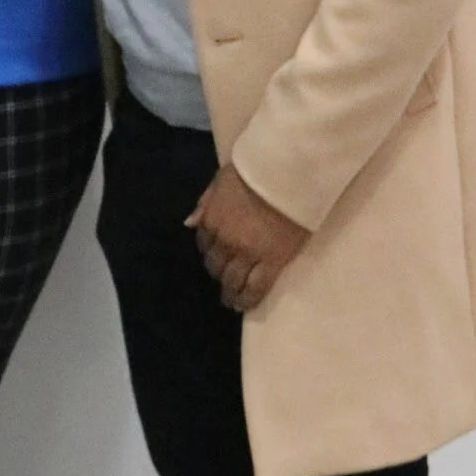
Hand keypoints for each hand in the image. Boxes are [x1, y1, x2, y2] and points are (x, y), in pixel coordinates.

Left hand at [185, 162, 309, 313]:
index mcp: (212, 219)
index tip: (217, 260)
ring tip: (232, 301)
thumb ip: (205, 203)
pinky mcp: (272, 261)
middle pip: (217, 266)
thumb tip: (189, 223)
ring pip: (234, 280)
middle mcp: (225, 240)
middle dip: (219, 275)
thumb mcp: (221, 180)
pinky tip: (245, 306)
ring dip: (230, 293)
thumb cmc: (256, 169)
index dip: (210, 254)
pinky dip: (248, 299)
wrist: (287, 173)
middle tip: (225, 283)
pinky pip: (256, 287)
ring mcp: (247, 253)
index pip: (204, 244)